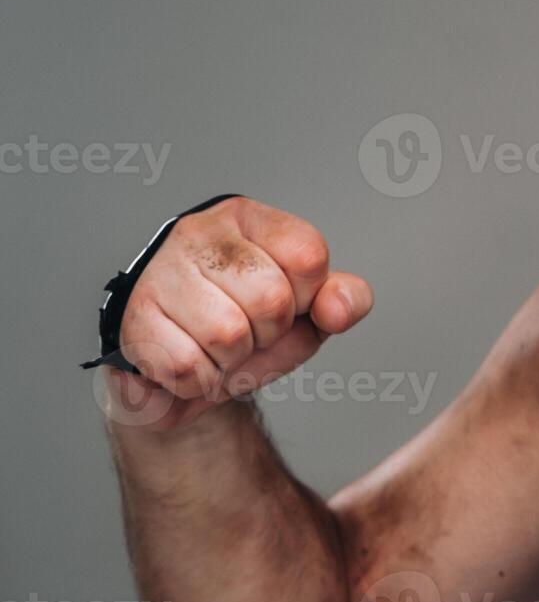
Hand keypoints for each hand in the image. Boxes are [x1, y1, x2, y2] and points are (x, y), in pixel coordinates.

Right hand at [104, 197, 372, 431]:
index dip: (307, 297)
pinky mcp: (132, 316)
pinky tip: (190, 362)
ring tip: (217, 348)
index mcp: (249, 219)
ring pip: (227, 333)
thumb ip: (344, 300)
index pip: (308, 256)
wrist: (186, 374)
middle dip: (268, 334)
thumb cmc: (248, 328)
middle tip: (247, 332)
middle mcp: (200, 232)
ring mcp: (160, 271)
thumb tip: (337, 308)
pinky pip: (185, 365)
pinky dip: (198, 381)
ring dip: (231, 361)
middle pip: (271, 298)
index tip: (287, 303)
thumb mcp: (309, 311)